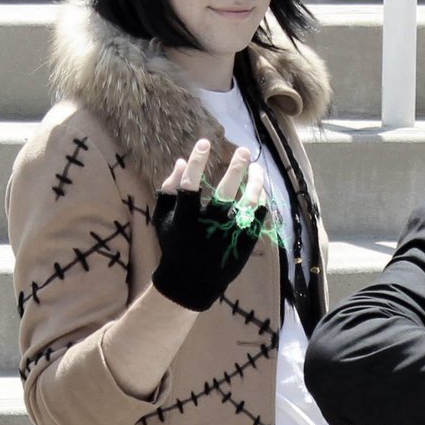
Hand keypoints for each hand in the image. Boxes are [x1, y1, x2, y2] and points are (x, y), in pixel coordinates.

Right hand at [152, 140, 265, 310]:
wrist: (191, 281)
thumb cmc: (175, 243)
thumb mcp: (163, 218)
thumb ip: (168, 189)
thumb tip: (182, 161)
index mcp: (184, 219)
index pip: (190, 186)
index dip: (197, 162)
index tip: (205, 142)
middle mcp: (207, 227)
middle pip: (224, 194)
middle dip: (235, 169)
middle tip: (243, 151)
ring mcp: (228, 236)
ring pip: (248, 205)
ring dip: (255, 183)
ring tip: (256, 167)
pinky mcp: (243, 243)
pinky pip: (258, 218)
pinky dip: (260, 200)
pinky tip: (259, 188)